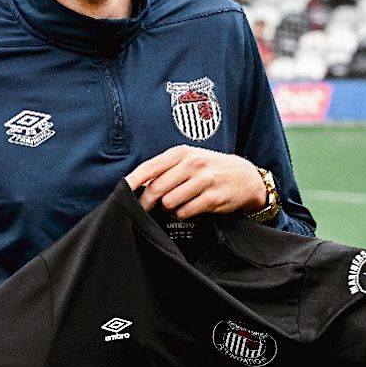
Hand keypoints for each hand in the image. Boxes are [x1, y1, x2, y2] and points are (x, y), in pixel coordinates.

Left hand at [124, 146, 266, 218]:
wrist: (245, 176)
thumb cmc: (212, 168)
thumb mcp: (190, 159)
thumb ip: (166, 169)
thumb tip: (140, 185)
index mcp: (182, 153)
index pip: (149, 168)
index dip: (132, 182)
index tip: (120, 193)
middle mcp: (192, 164)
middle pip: (156, 188)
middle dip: (147, 202)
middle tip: (145, 209)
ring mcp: (203, 180)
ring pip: (169, 202)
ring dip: (169, 208)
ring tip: (178, 203)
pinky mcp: (212, 198)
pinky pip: (185, 212)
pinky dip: (183, 213)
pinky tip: (190, 208)